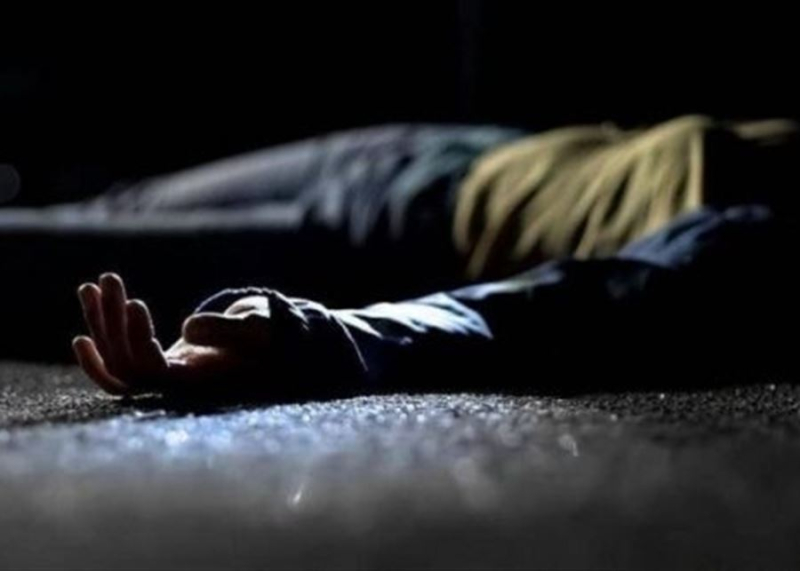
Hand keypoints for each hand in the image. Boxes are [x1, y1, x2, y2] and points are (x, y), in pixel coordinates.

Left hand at [73, 273, 267, 395]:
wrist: (264, 339)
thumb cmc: (264, 335)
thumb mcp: (254, 329)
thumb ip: (226, 330)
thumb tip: (189, 329)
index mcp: (197, 381)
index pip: (153, 372)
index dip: (137, 342)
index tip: (135, 303)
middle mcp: (172, 384)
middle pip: (125, 366)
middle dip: (111, 322)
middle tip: (109, 279)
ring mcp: (159, 373)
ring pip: (113, 358)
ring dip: (99, 319)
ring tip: (94, 283)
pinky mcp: (151, 359)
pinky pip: (114, 350)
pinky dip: (100, 325)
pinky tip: (90, 297)